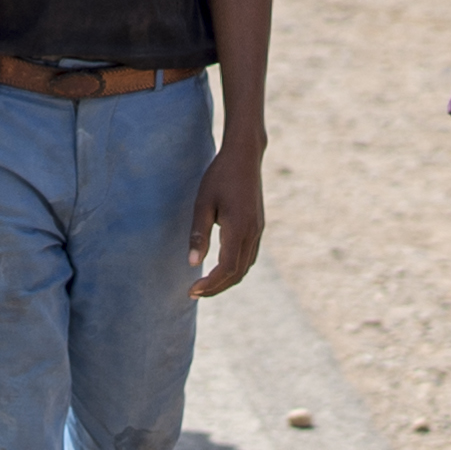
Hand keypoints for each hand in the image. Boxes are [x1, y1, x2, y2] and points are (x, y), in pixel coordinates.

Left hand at [189, 143, 265, 297]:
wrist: (244, 156)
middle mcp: (252, 233)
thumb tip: (192, 263)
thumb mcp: (203, 204)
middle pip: (238, 273)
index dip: (210, 284)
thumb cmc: (219, 177)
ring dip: (227, 280)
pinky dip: (236, 268)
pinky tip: (221, 268)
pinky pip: (249, 256)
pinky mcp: (258, 226)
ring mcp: (258, 230)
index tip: (192, 290)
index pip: (227, 268)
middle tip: (195, 292)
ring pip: (245, 266)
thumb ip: (198, 234)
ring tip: (206, 285)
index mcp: (239, 228)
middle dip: (217, 287)